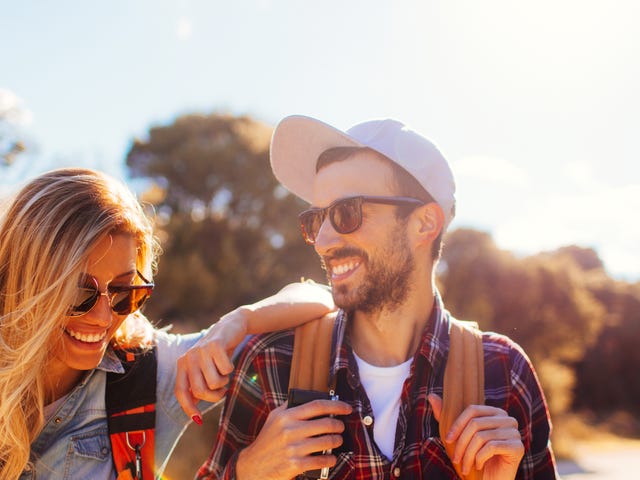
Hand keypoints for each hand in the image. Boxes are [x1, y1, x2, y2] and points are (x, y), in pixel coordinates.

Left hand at [175, 309, 249, 420]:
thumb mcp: (204, 369)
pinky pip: (226, 370)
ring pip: (215, 383)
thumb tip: (194, 414)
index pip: (181, 391)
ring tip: (224, 371)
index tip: (198, 420)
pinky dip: (231, 369)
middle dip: (215, 396)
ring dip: (225, 381)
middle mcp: (188, 357)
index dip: (188, 407)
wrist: (231, 327)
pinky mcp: (215, 345)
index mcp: (183, 365)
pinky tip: (228, 360)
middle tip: (222, 389)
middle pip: (201, 391)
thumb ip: (198, 387)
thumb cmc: (218, 353)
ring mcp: (201, 350)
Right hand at [236, 400, 351, 479]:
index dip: (336, 405)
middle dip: (339, 425)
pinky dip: (330, 459)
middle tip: (341, 427)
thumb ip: (289, 406)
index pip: (317, 405)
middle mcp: (290, 430)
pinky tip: (331, 458)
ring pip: (327, 442)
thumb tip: (307, 396)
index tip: (346, 407)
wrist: (253, 466)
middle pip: (326, 423)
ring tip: (337, 441)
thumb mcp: (273, 418)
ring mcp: (293, 448)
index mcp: (286, 416)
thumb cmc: (266, 441)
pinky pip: (321, 460)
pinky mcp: (295, 465)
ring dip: (337, 441)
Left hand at [428, 394, 523, 479]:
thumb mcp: (458, 436)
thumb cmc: (474, 458)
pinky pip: (491, 447)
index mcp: (495, 412)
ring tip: (464, 467)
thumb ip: (446, 416)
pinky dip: (479, 458)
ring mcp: (515, 432)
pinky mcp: (518, 447)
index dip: (457, 424)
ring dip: (468, 455)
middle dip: (461, 444)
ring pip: (482, 437)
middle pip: (476, 424)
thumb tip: (430, 395)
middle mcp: (508, 419)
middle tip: (455, 460)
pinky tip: (477, 466)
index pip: (472, 410)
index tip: (447, 439)